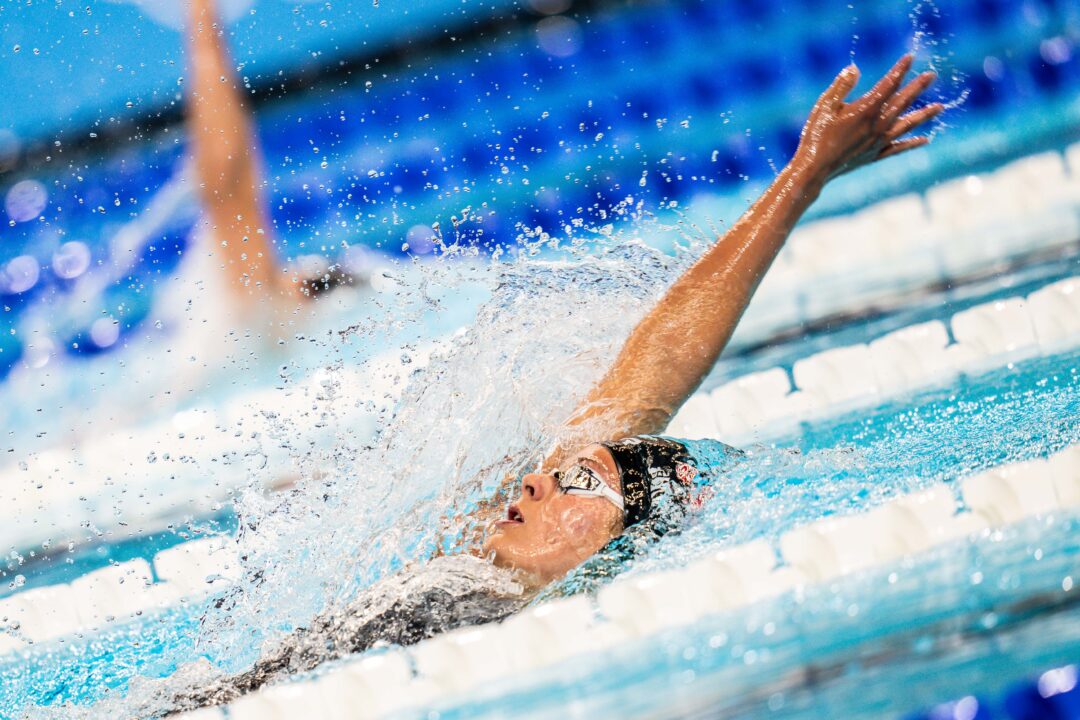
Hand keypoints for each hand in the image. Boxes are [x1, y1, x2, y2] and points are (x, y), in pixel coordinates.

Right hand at [793, 54, 943, 181]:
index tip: (910, 57)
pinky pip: (898, 148)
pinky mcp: (874, 156)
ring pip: (907, 126)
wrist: (814, 169)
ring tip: (940, 107)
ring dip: (924, 115)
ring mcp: (878, 142)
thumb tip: (855, 68)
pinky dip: (911, 144)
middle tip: (932, 75)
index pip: (888, 85)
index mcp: (865, 111)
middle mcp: (877, 126)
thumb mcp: (824, 105)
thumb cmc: (816, 135)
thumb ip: (841, 85)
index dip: (899, 70)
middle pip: (902, 103)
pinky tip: (925, 140)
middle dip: (917, 87)